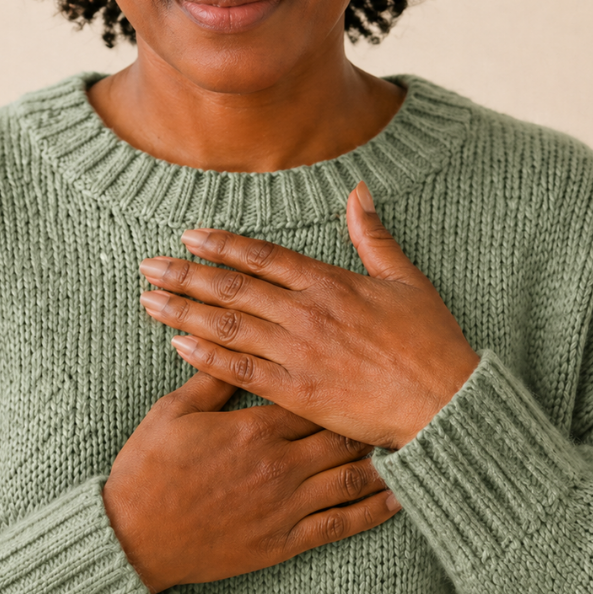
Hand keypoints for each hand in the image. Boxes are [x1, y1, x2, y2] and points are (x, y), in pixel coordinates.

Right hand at [102, 371, 400, 593]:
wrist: (135, 539)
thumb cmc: (150, 471)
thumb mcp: (173, 413)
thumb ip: (210, 378)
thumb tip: (229, 338)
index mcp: (255, 428)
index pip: (311, 390)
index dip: (336, 376)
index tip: (358, 362)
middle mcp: (280, 465)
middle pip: (342, 430)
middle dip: (368, 412)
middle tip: (392, 394)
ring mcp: (287, 505)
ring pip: (351, 476)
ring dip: (381, 458)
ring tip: (405, 440)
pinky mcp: (286, 542)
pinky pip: (342, 526)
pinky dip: (374, 512)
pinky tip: (398, 499)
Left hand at [138, 182, 479, 449]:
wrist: (444, 403)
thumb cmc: (431, 343)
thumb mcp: (407, 279)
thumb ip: (373, 236)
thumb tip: (357, 190)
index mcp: (331, 284)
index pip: (263, 257)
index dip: (222, 245)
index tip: (188, 236)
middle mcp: (306, 314)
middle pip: (233, 287)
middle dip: (185, 274)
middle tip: (148, 264)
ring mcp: (298, 353)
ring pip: (228, 325)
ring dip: (184, 310)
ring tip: (149, 299)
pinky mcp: (297, 392)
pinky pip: (241, 370)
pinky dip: (206, 355)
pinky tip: (177, 343)